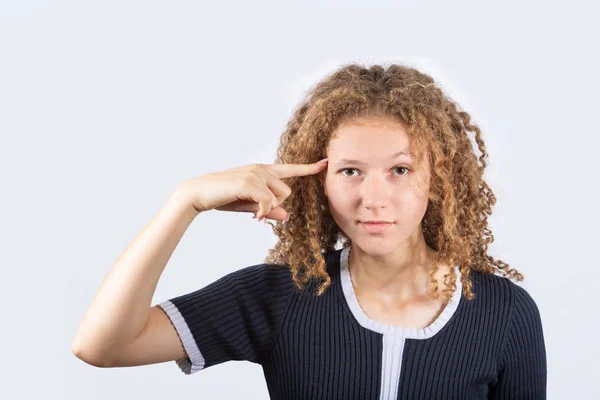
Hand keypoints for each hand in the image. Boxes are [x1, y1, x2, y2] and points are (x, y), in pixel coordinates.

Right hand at [175, 159, 327, 220]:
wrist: (198, 194)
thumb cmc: (222, 198)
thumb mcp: (249, 206)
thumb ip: (268, 208)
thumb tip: (287, 215)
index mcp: (261, 170)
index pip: (289, 169)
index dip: (308, 168)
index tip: (324, 163)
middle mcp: (261, 168)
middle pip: (286, 191)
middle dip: (276, 204)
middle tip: (257, 212)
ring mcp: (255, 174)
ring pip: (279, 196)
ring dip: (268, 208)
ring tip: (251, 211)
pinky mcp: (249, 182)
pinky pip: (267, 202)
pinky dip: (262, 212)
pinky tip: (253, 217)